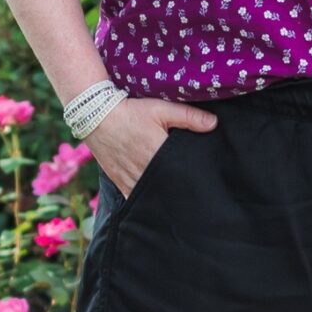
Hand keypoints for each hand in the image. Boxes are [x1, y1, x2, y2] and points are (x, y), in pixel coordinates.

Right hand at [87, 97, 216, 199]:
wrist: (97, 118)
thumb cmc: (131, 112)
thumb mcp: (161, 108)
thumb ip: (189, 117)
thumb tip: (214, 124)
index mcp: (158, 154)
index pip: (182, 174)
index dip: (194, 179)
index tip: (204, 182)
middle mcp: (145, 172)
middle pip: (169, 188)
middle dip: (181, 190)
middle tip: (195, 193)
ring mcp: (132, 180)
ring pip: (154, 197)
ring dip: (164, 197)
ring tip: (178, 199)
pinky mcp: (121, 184)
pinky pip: (137, 200)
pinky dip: (147, 201)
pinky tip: (157, 203)